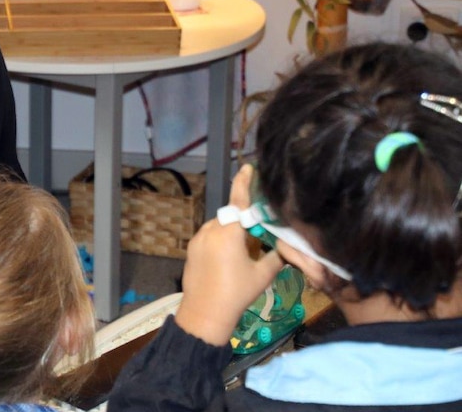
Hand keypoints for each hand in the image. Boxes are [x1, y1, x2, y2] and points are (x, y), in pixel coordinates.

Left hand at [175, 165, 283, 345]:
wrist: (205, 313)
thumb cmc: (236, 293)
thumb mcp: (263, 275)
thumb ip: (276, 256)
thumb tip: (288, 247)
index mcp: (229, 232)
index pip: (238, 201)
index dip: (244, 182)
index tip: (247, 166)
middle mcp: (211, 230)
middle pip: (231, 217)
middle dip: (243, 222)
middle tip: (256, 236)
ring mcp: (198, 239)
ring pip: (219, 227)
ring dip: (231, 233)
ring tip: (242, 253)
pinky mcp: (191, 249)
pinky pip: (209, 237)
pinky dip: (220, 241)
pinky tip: (227, 260)